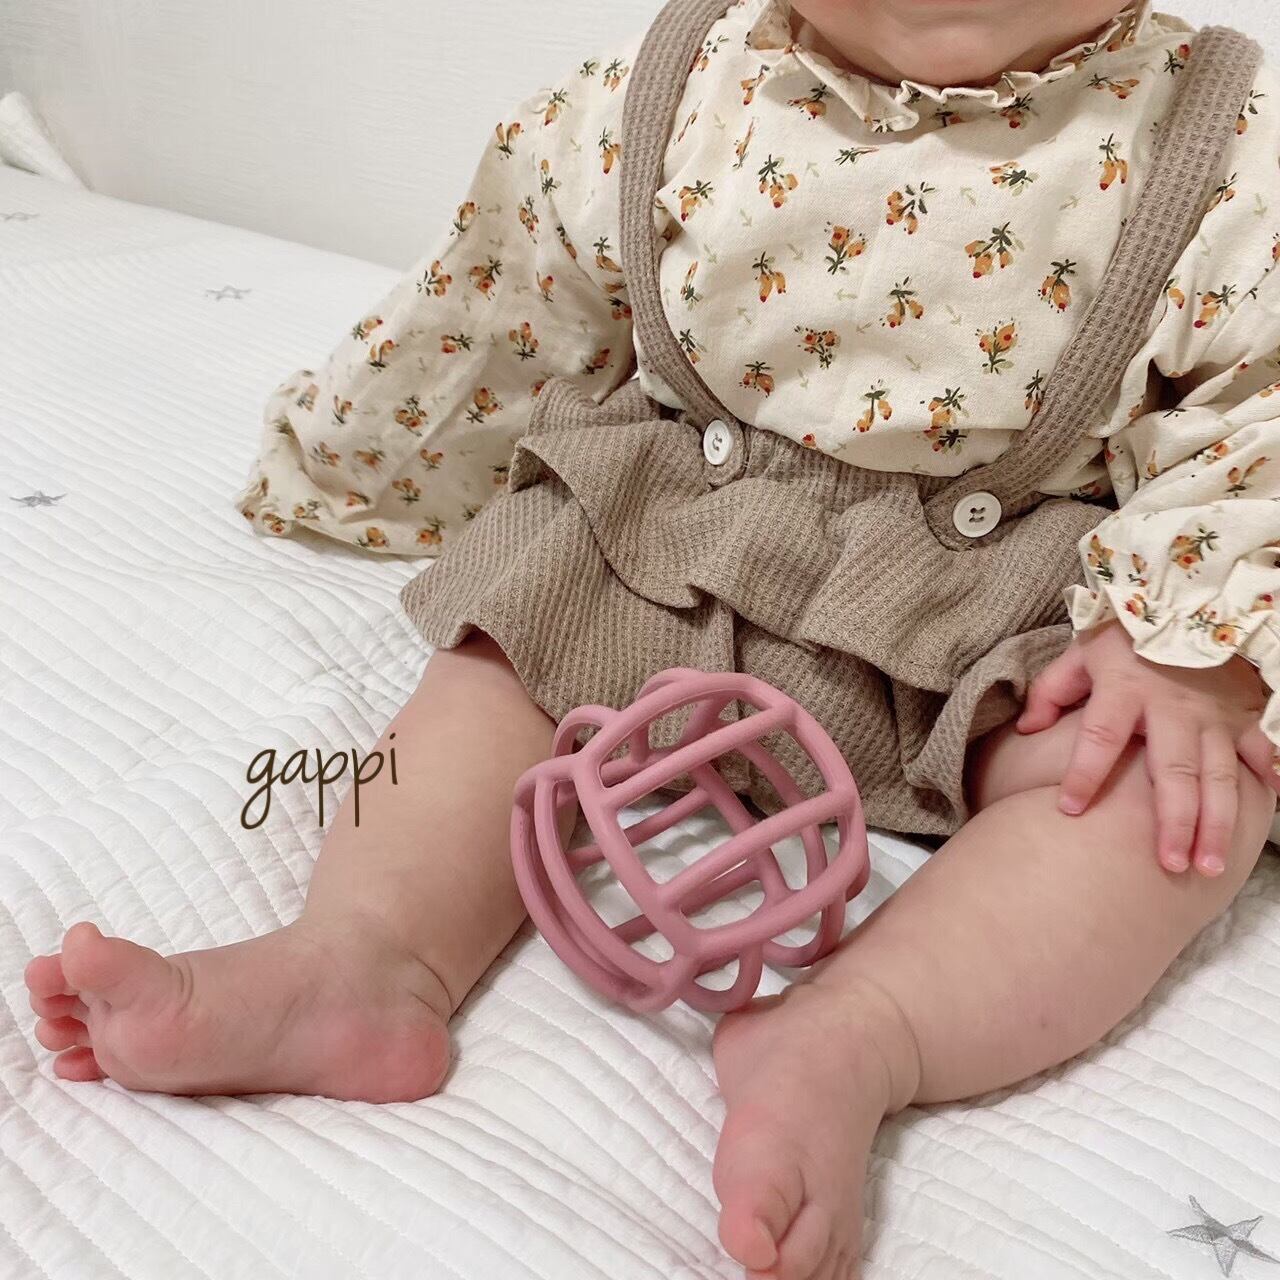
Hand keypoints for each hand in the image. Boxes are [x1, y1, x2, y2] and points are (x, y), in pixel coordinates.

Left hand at [1015, 619, 1276, 875]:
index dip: (1085, 774)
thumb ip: (1051, 691)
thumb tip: (1026, 731)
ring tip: (1208, 866)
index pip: (1100, 738)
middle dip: (1174, 823)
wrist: (1185, 599)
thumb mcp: (1081, 653)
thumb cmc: (1125, 635)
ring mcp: (1213, 714)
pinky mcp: (1243, 713)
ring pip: (1219, 777)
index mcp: (1125, 690)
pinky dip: (1268, 779)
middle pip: (1173, 773)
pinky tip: (1269, 809)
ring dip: (1217, 823)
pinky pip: (1260, 751)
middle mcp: (1173, 708)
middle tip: (1171, 867)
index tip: (1070, 809)